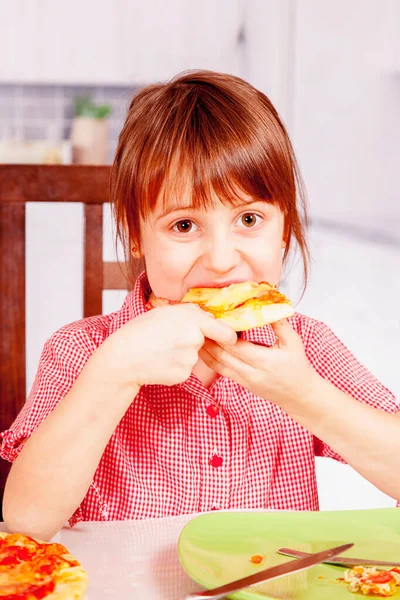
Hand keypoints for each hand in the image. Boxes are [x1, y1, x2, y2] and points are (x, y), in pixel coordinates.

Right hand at [98, 303, 236, 387]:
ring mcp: (190, 359)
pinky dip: (175, 367)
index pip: (223, 330)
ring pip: (193, 356)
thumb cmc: (140, 330)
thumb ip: (190, 313)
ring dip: (182, 354)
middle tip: (169, 340)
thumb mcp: (164, 312)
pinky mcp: (183, 375)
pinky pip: (185, 369)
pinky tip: (159, 362)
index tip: (232, 338)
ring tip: (159, 350)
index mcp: (192, 320)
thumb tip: (209, 318)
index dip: (229, 335)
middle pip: (203, 341)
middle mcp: (195, 339)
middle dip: (193, 341)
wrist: (123, 357)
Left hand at [199, 319, 315, 408]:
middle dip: (209, 339)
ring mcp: (244, 380)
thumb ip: (279, 324)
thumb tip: (268, 304)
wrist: (300, 396)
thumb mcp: (293, 342)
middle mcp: (250, 372)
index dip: (222, 333)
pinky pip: (220, 370)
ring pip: (217, 364)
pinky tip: (204, 347)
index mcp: (263, 361)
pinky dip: (210, 358)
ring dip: (205, 349)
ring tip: (197, 333)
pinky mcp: (241, 383)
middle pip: (222, 355)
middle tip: (199, 323)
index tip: (213, 318)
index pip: (235, 346)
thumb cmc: (298, 367)